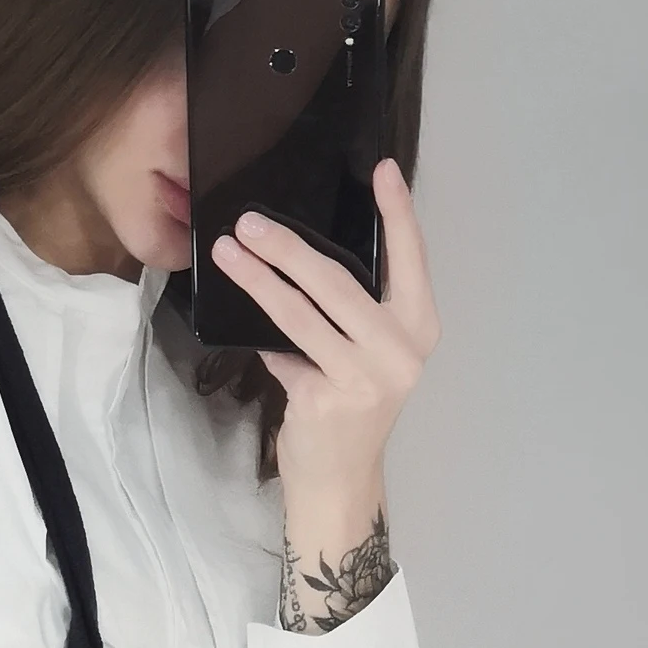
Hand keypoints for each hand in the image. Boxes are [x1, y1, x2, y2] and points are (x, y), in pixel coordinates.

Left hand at [210, 157, 440, 507]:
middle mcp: (400, 350)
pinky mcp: (325, 398)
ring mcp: (364, 376)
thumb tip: (302, 256)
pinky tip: (239, 314)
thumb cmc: (349, 408)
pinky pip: (282, 349)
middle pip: (338, 281)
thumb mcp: (365, 353)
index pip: (411, 259)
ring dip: (258, 278)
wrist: (338, 479)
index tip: (384, 169)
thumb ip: (350, 311)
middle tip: (250, 221)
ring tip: (228, 251)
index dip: (398, 213)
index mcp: (419, 328)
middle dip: (288, 246)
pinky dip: (260, 333)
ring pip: (302, 312)